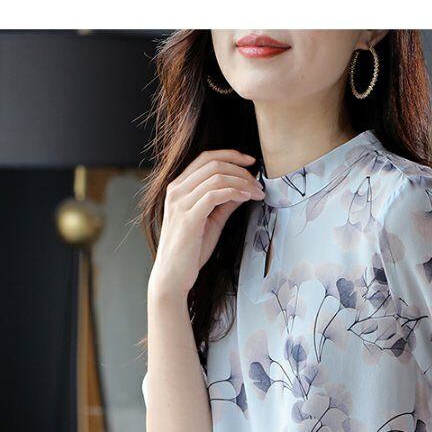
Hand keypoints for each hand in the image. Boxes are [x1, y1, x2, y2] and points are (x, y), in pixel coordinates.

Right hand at [149, 149, 264, 299]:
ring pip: (216, 177)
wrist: (173, 276)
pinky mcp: (188, 217)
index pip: (205, 158)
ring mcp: (180, 203)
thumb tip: (243, 190)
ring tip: (257, 192)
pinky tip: (246, 198)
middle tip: (258, 183)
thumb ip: (224, 204)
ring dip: (242, 182)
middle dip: (240, 170)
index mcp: (178, 188)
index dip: (230, 155)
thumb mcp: (211, 222)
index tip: (250, 162)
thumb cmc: (190, 252)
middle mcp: (176, 191)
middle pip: (213, 164)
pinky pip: (215, 194)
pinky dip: (235, 192)